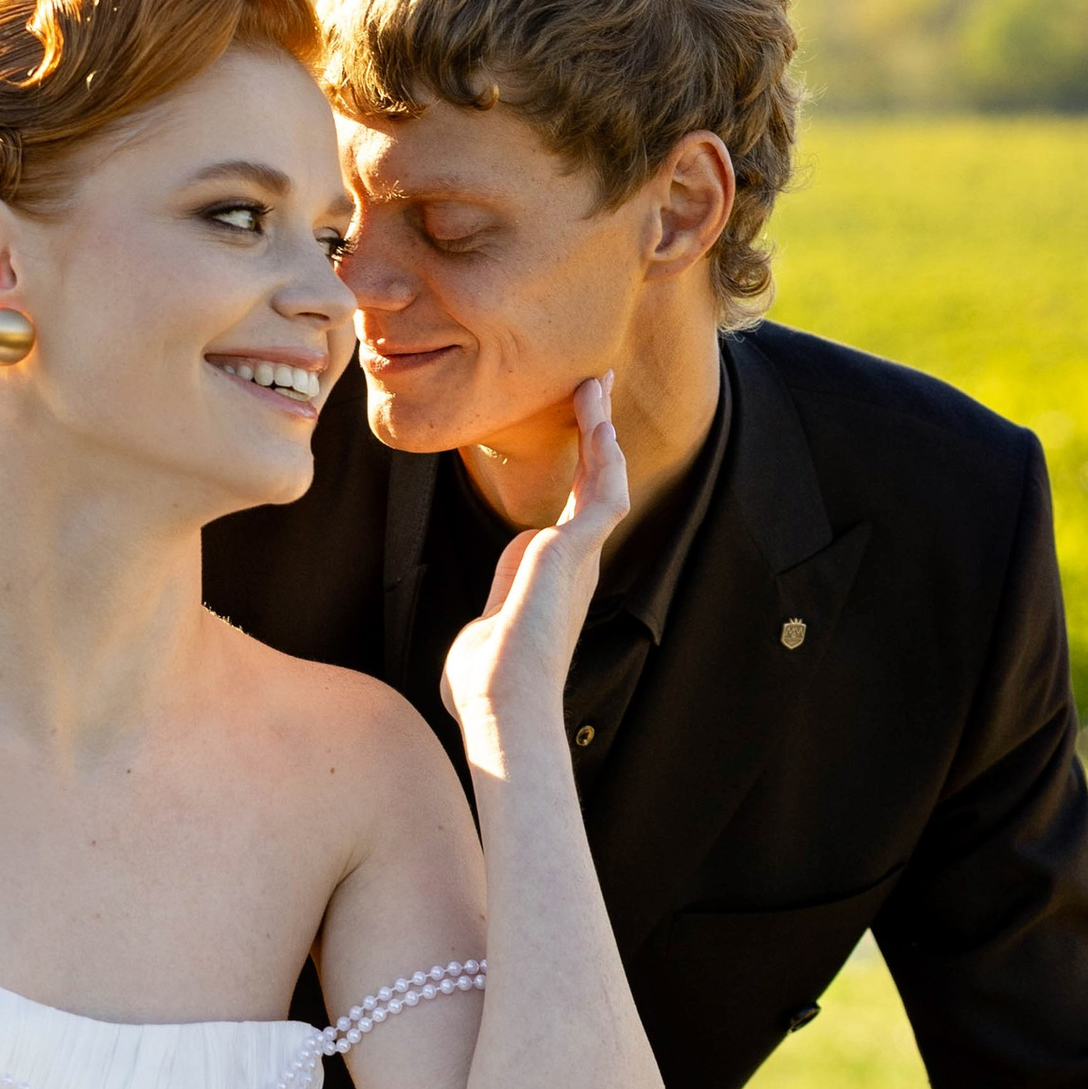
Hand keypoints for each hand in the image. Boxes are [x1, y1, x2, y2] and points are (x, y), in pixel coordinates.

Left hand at [439, 376, 629, 757]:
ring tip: (594, 385)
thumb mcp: (483, 636)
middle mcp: (576, 563)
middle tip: (595, 389)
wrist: (500, 704)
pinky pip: (602, 491)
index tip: (579, 434)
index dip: (580, 469)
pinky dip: (602, 452)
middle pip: (596, 483)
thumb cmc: (484, 685)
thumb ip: (493, 612)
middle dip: (596, 435)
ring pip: (604, 478)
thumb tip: (492, 617)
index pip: (575, 509)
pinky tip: (596, 418)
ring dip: (600, 431)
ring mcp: (580, 556)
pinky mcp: (576, 551)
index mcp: (553, 577)